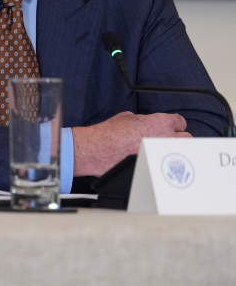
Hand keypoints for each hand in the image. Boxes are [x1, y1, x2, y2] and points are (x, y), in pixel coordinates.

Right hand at [72, 111, 189, 176]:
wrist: (99, 149)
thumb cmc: (109, 134)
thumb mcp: (127, 118)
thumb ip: (143, 119)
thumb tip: (145, 123)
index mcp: (161, 122)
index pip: (180, 122)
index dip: (173, 125)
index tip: (168, 128)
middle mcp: (167, 138)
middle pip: (186, 138)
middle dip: (177, 139)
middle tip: (166, 140)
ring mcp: (164, 154)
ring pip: (180, 153)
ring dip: (172, 152)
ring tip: (161, 153)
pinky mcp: (157, 168)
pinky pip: (166, 166)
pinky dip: (161, 165)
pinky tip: (152, 163)